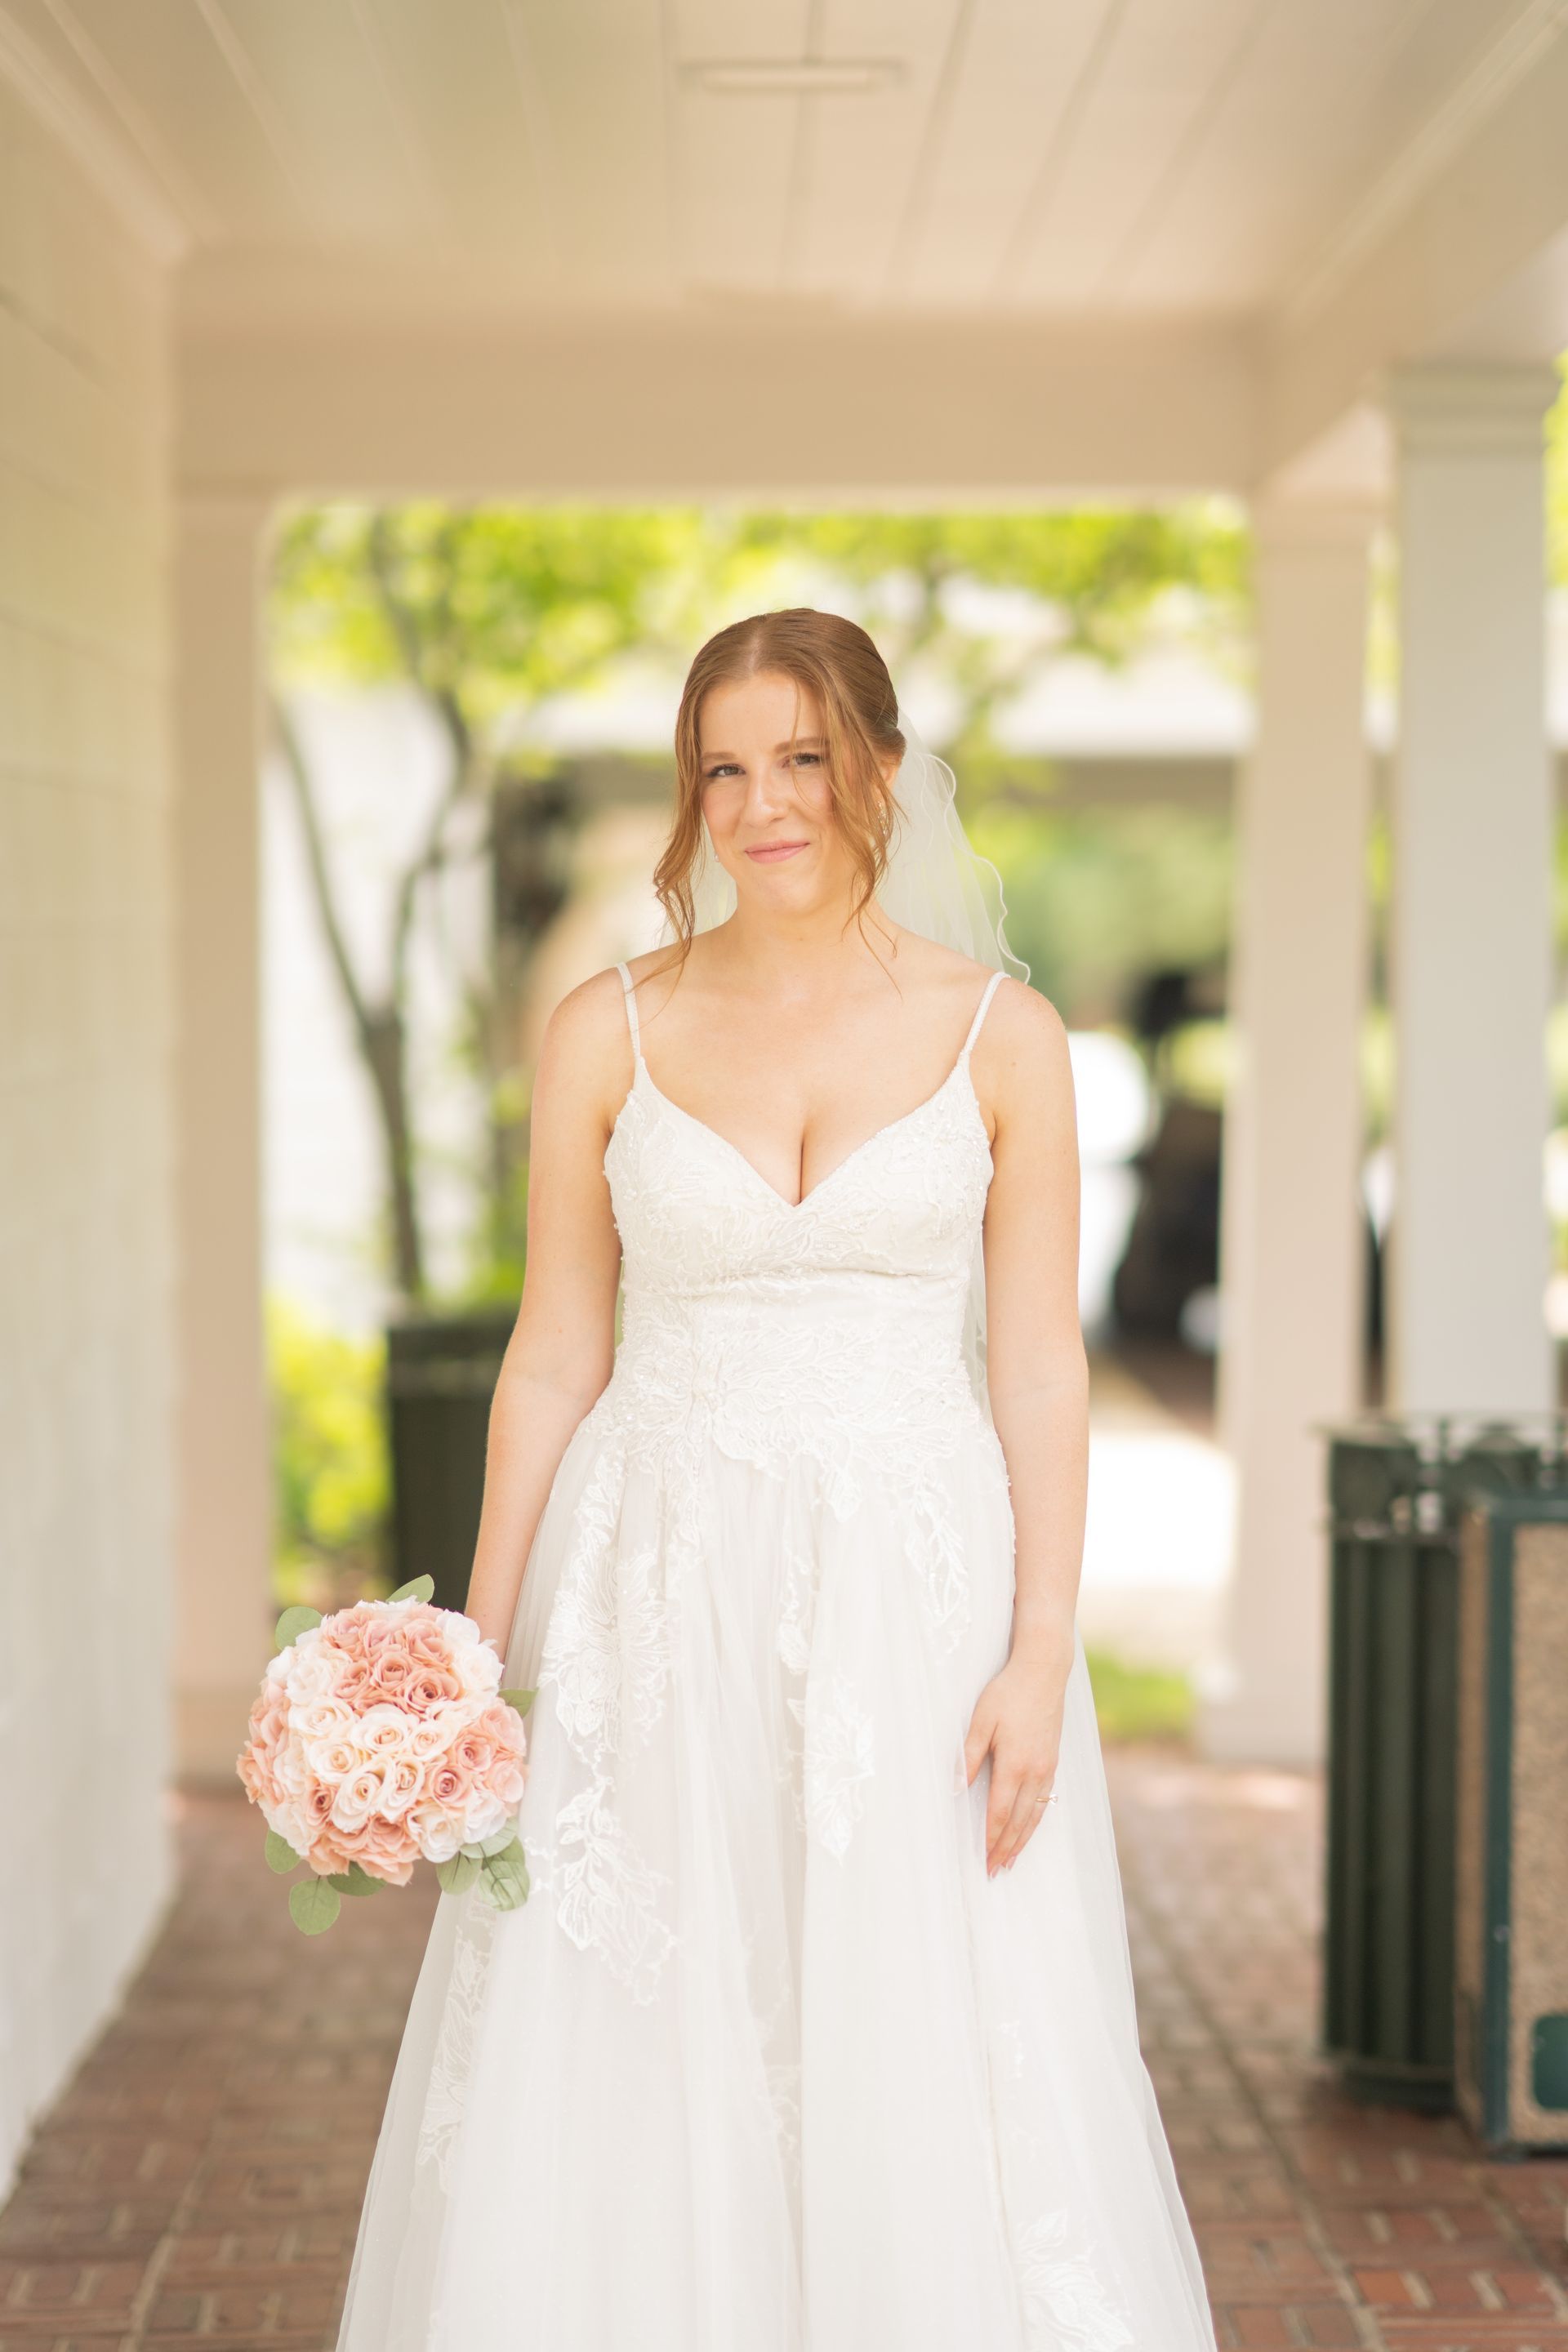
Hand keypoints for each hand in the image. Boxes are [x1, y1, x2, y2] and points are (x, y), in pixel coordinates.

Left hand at [963, 1646, 1067, 1877]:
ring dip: (1022, 1840)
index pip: (999, 1811)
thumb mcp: (980, 1720)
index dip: (990, 1838)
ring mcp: (1048, 1767)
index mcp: (1014, 1763)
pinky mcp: (1053, 1760)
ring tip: (1011, 1860)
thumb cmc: (1007, 1692)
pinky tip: (1029, 1827)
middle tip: (994, 1871)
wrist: (1044, 1671)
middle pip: (1019, 1820)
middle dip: (1005, 1848)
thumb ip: (968, 1755)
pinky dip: (1035, 1820)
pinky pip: (1045, 1800)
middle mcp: (1035, 1771)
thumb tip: (957, 1788)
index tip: (983, 1859)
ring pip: (1035, 1814)